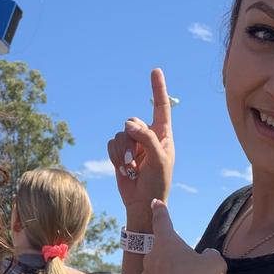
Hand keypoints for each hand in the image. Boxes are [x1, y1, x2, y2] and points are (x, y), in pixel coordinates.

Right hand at [107, 69, 174, 225]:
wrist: (142, 203)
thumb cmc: (157, 184)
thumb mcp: (159, 161)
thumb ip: (147, 139)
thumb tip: (129, 124)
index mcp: (163, 135)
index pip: (161, 107)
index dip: (158, 88)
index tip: (155, 70)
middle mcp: (147, 136)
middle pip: (132, 122)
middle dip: (130, 140)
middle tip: (136, 160)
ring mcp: (133, 144)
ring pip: (119, 134)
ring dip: (122, 152)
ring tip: (131, 169)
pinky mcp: (119, 152)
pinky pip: (110, 144)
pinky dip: (115, 157)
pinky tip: (124, 170)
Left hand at [138, 200, 226, 273]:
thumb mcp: (216, 265)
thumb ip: (210, 255)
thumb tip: (205, 256)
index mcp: (167, 243)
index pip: (162, 221)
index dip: (160, 211)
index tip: (154, 203)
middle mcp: (151, 257)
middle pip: (162, 252)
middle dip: (174, 259)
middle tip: (190, 273)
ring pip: (157, 273)